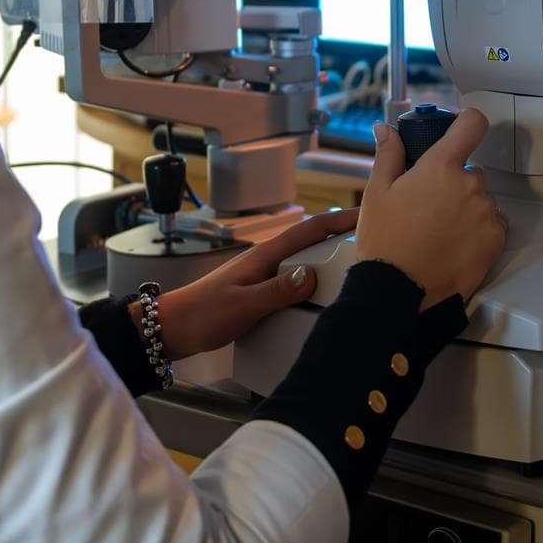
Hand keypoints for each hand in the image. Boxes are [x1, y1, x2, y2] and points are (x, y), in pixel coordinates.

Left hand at [150, 208, 356, 357]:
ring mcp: (262, 275)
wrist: (171, 329)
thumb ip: (276, 291)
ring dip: (328, 261)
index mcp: (265, 256)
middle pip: (311, 242)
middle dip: (342, 237)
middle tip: (371, 243)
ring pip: (304, 262)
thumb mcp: (243, 305)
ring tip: (354, 268)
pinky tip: (320, 295)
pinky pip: (293, 281)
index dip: (340, 220)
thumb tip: (311, 275)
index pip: (310, 230)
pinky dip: (312, 282)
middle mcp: (266, 261)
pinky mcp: (258, 291)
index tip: (368, 214)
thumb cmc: (201, 315)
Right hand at [351, 108, 505, 306]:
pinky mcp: (496, 239)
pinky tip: (454, 243)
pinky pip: (493, 223)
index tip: (463, 128)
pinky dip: (478, 229)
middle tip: (430, 205)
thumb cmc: (386, 243)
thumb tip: (386, 130)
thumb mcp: (377, 193)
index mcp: (441, 167)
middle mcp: (470, 186)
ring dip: (467, 208)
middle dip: (454, 182)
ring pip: (481, 200)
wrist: (400, 291)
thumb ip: (388, 154)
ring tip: (439, 230)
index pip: (472, 124)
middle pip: (471, 171)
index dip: (468, 122)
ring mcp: (486, 213)